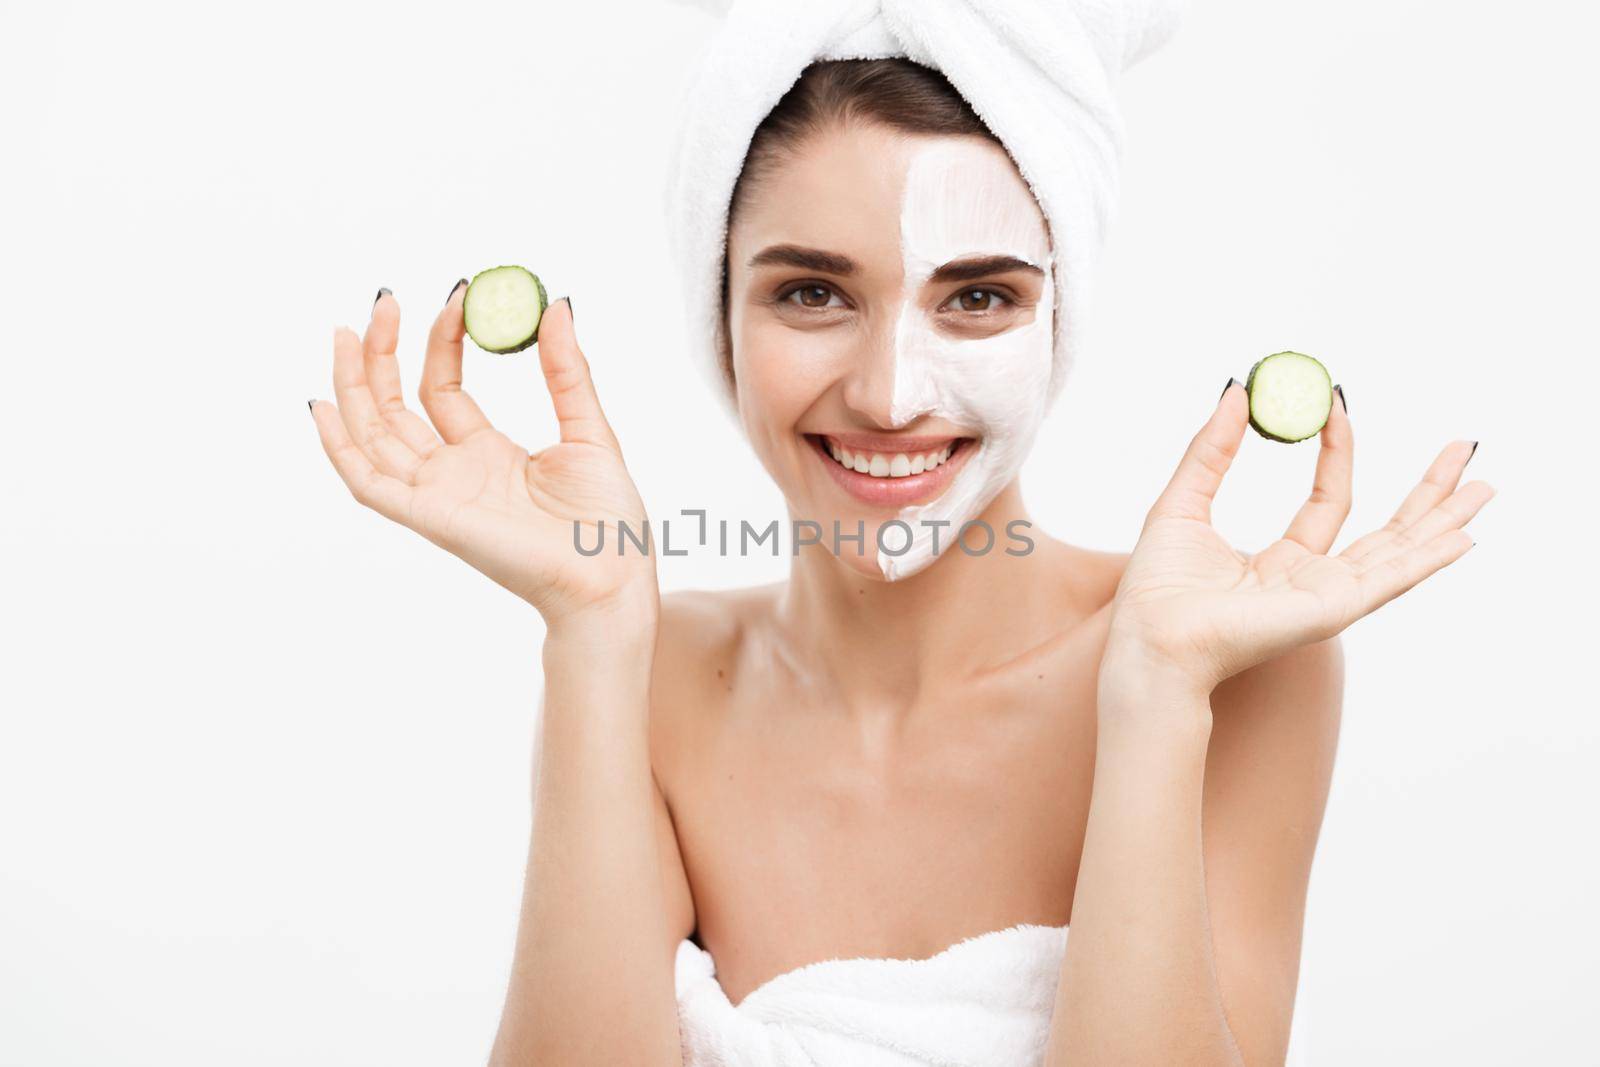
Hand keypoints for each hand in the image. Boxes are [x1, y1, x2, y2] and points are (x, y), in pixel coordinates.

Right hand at [309, 287, 655, 627]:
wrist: (612, 579)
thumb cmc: (608, 524)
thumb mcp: (590, 430)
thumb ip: (567, 372)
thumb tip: (556, 307)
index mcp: (488, 455)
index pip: (443, 388)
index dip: (441, 341)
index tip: (457, 296)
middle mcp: (454, 474)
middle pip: (396, 406)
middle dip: (382, 354)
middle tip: (384, 300)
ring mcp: (437, 496)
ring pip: (374, 435)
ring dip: (355, 384)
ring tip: (348, 331)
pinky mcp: (430, 518)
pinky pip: (369, 483)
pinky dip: (340, 447)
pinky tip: (323, 405)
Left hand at [1101, 380, 1493, 701]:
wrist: (1152, 637)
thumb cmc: (1157, 590)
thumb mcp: (1184, 500)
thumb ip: (1212, 449)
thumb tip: (1237, 391)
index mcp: (1281, 562)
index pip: (1327, 500)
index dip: (1339, 450)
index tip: (1339, 403)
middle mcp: (1313, 582)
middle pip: (1386, 530)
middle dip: (1428, 491)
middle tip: (1464, 450)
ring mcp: (1328, 599)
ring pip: (1400, 551)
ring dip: (1445, 518)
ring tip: (1486, 488)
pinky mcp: (1332, 610)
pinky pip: (1389, 579)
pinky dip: (1428, 558)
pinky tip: (1463, 537)